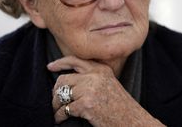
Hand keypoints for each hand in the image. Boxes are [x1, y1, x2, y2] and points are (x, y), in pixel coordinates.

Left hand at [47, 56, 163, 126]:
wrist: (131, 121)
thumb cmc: (120, 106)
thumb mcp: (109, 83)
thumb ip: (93, 77)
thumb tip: (69, 79)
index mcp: (101, 69)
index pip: (75, 60)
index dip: (60, 63)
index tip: (50, 66)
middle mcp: (95, 76)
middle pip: (64, 79)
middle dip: (56, 91)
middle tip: (55, 100)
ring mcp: (90, 90)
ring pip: (61, 94)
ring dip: (56, 105)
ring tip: (58, 111)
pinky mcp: (86, 105)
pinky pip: (64, 109)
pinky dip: (59, 116)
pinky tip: (61, 119)